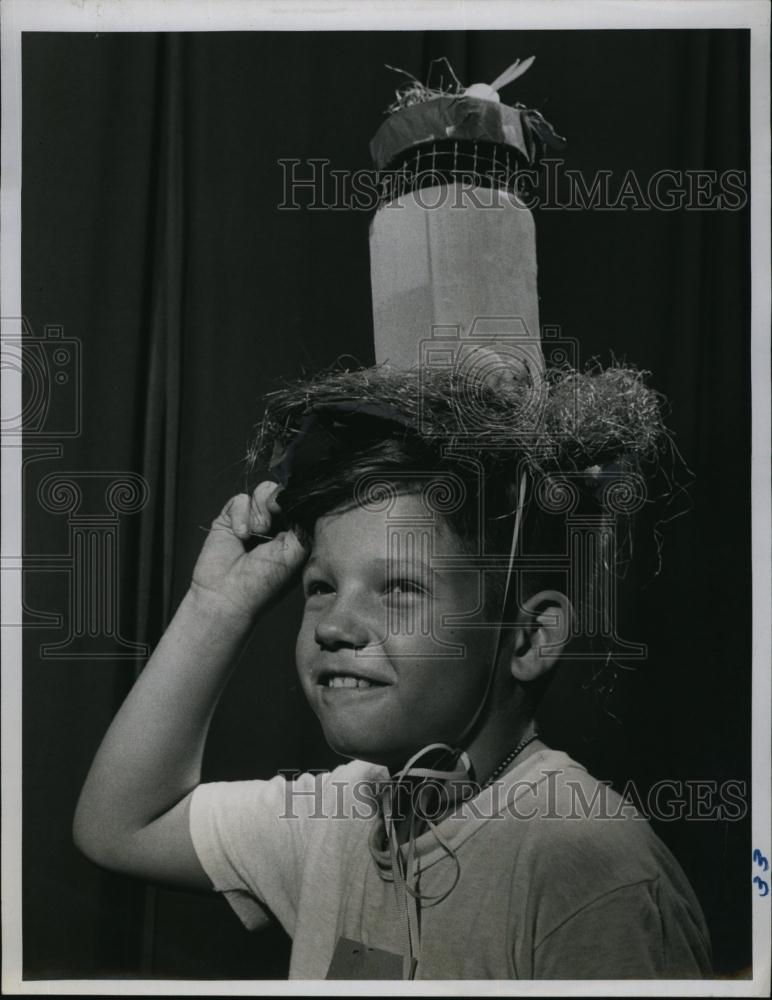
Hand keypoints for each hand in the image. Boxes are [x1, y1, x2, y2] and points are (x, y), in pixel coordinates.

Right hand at [190, 482, 307, 623]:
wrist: (228, 595)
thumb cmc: (266, 582)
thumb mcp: (297, 551)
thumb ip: (303, 522)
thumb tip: (301, 499)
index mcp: (295, 535)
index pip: (301, 505)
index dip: (298, 501)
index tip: (294, 511)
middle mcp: (276, 526)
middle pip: (283, 493)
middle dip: (279, 502)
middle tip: (274, 519)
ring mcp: (252, 521)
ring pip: (263, 491)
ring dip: (261, 509)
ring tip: (257, 531)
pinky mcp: (230, 519)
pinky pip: (240, 499)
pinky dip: (241, 515)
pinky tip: (241, 535)